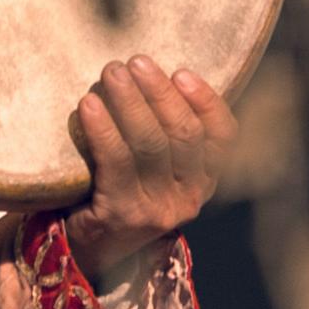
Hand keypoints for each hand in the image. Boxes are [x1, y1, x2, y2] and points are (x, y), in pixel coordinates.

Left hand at [63, 55, 236, 285]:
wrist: (86, 246)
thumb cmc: (118, 187)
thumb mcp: (153, 165)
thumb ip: (163, 130)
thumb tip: (149, 71)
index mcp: (203, 179)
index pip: (222, 137)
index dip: (206, 101)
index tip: (181, 72)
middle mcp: (189, 198)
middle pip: (183, 134)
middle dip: (159, 92)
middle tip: (134, 62)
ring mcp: (157, 209)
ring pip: (150, 144)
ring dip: (130, 102)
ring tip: (111, 73)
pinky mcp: (123, 214)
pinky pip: (115, 162)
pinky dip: (102, 128)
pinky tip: (88, 104)